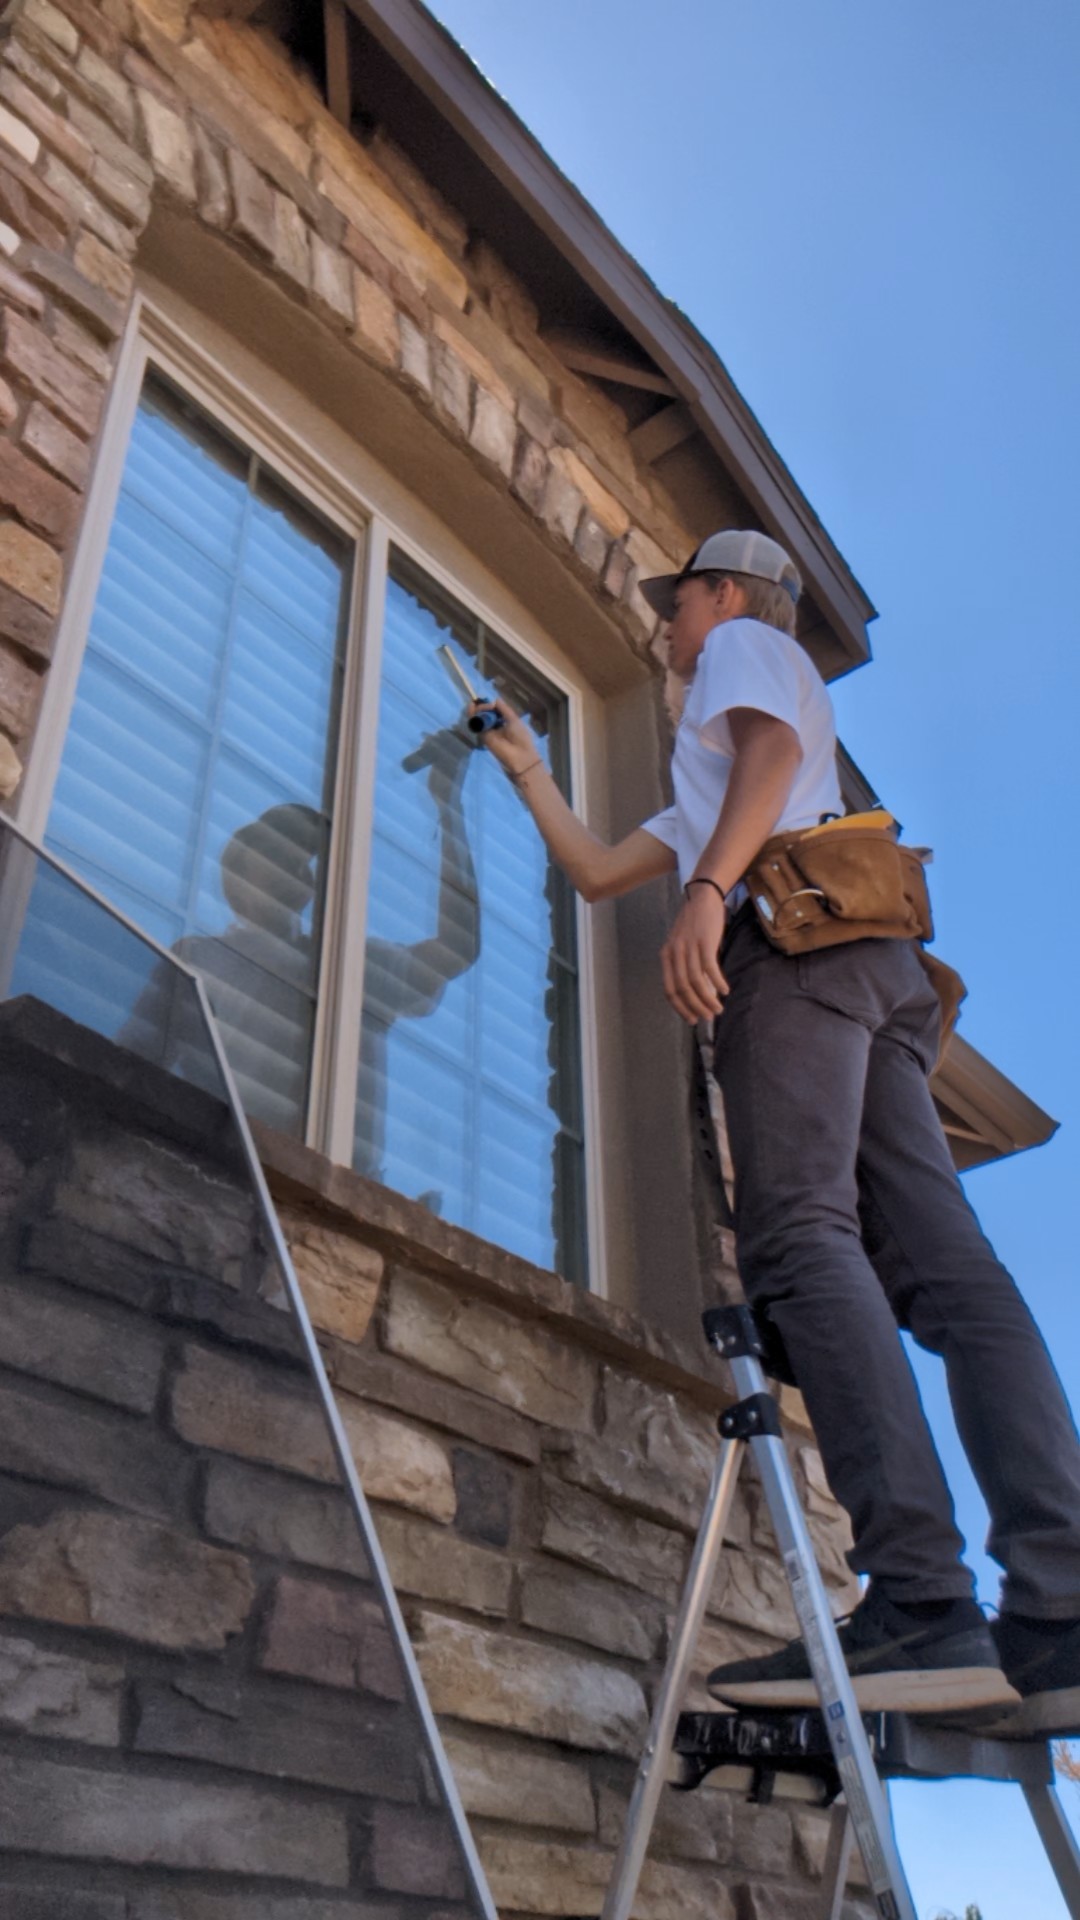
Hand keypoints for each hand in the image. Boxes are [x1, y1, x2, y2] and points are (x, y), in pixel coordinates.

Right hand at [472, 698, 542, 776]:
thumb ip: (503, 709)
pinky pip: (477, 725)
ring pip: (479, 718)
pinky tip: (472, 709)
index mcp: (505, 720)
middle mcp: (496, 725)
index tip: (490, 702)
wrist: (519, 754)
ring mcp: (489, 730)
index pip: (494, 710)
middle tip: (481, 703)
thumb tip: (494, 700)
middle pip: (485, 713)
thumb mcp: (513, 719)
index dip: (490, 705)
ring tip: (474, 705)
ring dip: (476, 710)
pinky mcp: (483, 735)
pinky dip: (473, 716)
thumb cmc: (520, 736)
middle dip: (482, 706)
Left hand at [660, 887, 729, 1023]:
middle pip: (683, 989)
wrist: (702, 897)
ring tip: (718, 1009)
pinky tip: (725, 991)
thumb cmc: (694, 924)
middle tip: (708, 1018)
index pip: (669, 990)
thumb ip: (683, 965)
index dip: (680, 1008)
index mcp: (666, 956)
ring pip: (696, 982)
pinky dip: (717, 982)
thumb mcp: (681, 944)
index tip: (691, 1019)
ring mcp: (689, 947)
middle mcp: (674, 953)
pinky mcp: (704, 941)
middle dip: (695, 1007)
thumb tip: (696, 991)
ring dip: (708, 999)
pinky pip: (710, 968)